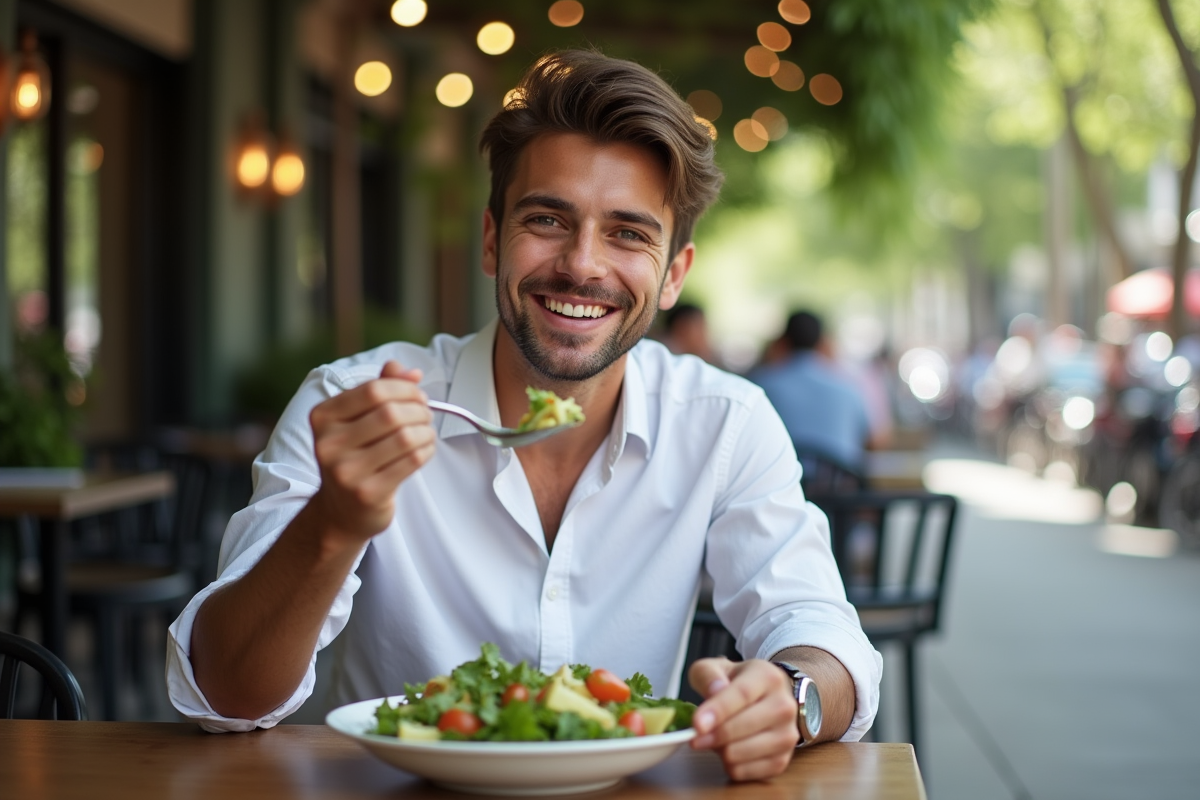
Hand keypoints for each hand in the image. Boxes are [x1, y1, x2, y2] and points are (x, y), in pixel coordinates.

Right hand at [308, 360, 435, 540]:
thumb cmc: (354, 457)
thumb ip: (380, 389)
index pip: (374, 390)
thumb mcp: (357, 420)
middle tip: (426, 415)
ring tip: (427, 432)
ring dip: (426, 431)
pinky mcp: (367, 493)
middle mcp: (328, 444)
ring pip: (404, 438)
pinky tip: (424, 449)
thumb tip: (411, 371)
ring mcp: (346, 472)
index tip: (417, 394)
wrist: (340, 511)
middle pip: (390, 413)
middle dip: (419, 410)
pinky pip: (411, 461)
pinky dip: (426, 450)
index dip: (404, 388)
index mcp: (323, 417)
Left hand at [688, 658, 798, 780]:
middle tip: (694, 736)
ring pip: (743, 753)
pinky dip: (729, 766)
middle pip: (744, 726)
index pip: (742, 695)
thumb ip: (709, 676)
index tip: (698, 724)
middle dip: (713, 735)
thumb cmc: (739, 683)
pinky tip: (727, 751)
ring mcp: (787, 735)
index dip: (718, 711)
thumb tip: (714, 692)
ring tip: (716, 738)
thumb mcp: (718, 668)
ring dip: (720, 750)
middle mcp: (784, 706)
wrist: (769, 697)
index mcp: (767, 678)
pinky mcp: (783, 760)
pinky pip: (746, 773)